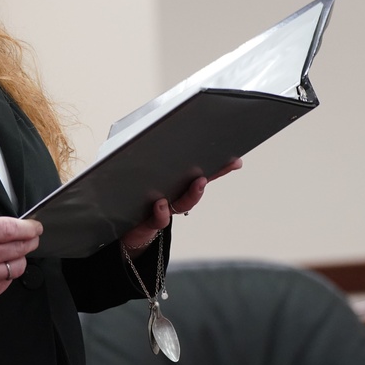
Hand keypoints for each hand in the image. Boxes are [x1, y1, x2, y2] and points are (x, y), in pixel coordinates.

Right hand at [0, 212, 42, 309]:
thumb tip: (9, 226)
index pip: (10, 229)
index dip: (28, 228)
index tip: (35, 227)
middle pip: (18, 248)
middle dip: (30, 241)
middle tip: (31, 238)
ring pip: (17, 267)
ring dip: (19, 258)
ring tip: (10, 253)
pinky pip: (6, 282)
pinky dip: (6, 274)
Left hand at [120, 158, 242, 253]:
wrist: (128, 229)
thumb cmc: (137, 198)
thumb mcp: (144, 177)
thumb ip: (150, 161)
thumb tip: (158, 135)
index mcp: (177, 183)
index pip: (201, 172)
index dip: (220, 166)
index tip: (236, 160)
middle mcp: (176, 196)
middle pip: (198, 185)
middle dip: (212, 174)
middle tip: (225, 164)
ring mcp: (166, 208)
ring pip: (183, 202)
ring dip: (192, 194)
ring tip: (198, 183)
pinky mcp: (151, 221)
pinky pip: (159, 218)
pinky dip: (161, 212)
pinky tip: (160, 203)